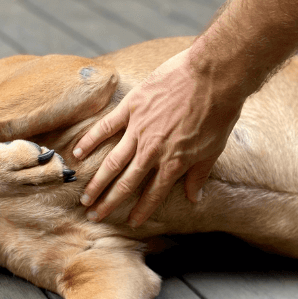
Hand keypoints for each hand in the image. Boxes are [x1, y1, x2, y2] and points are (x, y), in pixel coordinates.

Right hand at [73, 48, 243, 226]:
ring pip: (112, 161)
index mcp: (173, 163)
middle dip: (109, 203)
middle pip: (126, 183)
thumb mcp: (213, 149)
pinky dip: (90, 141)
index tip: (131, 223)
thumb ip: (199, 175)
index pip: (153, 194)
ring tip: (85, 197)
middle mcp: (152, 151)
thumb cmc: (219, 112)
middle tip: (94, 216)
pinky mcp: (132, 107)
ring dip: (97, 182)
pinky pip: (106, 127)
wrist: (213, 75)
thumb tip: (195, 198)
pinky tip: (78, 154)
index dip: (141, 211)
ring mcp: (139, 129)